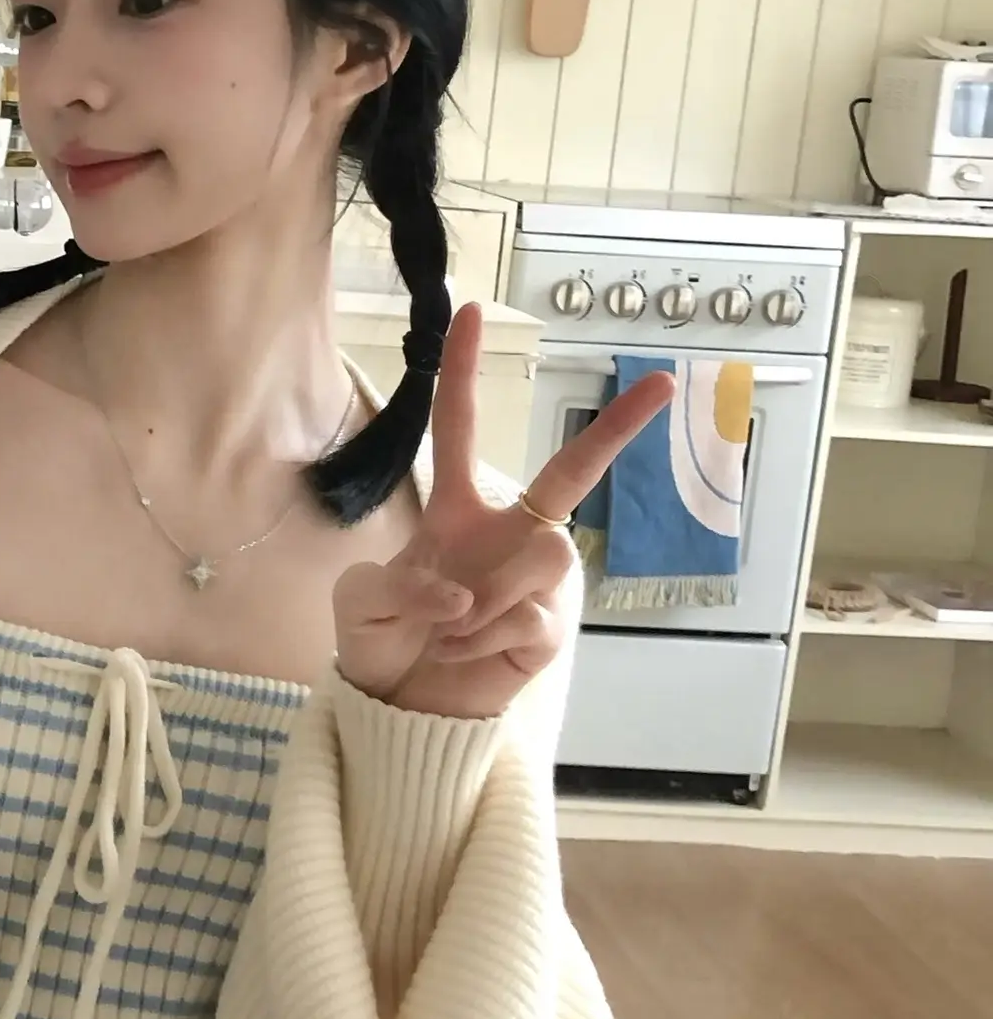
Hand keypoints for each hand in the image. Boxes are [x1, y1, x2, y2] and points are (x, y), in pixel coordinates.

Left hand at [331, 300, 674, 719]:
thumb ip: (398, 587)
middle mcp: (506, 534)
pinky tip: (459, 653)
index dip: (461, 372)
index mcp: (455, 510)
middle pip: (570, 473)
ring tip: (448, 629)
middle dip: (617, 429)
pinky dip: (480, 639)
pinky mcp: (550, 628)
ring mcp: (534, 580)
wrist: (400, 708)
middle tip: (659, 385)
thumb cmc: (380, 640)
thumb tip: (460, 594)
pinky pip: (529, 617)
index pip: (456, 429)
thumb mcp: (360, 605)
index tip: (469, 311)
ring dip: (487, 595)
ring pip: (544, 554)